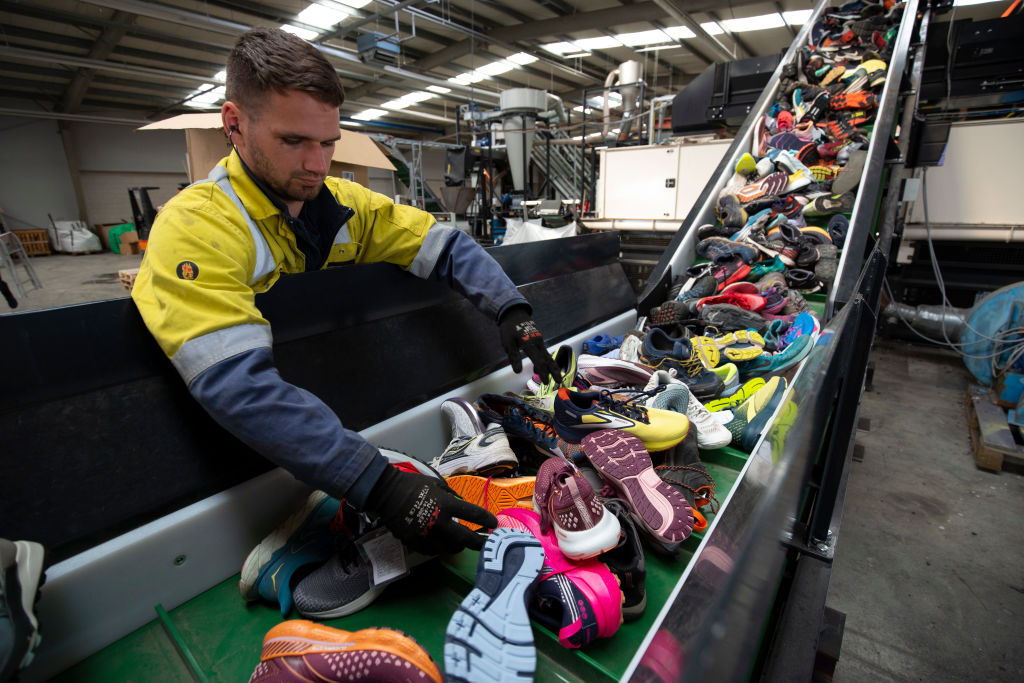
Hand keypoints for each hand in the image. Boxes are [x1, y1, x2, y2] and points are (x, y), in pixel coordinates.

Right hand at [366, 467, 496, 553]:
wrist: (387, 493)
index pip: (474, 515)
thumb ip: (450, 496)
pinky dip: (440, 548)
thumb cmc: (412, 484)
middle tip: (484, 543)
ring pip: (449, 548)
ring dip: (458, 546)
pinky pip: (432, 551)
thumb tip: (460, 504)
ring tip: (461, 543)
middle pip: (466, 539)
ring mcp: (427, 535)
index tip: (494, 523)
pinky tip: (442, 544)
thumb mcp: (436, 483)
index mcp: (446, 504)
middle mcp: (439, 522)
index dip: (487, 520)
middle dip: (478, 542)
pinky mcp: (415, 542)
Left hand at [499, 305, 559, 384]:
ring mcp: (540, 340)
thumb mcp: (507, 343)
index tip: (546, 382)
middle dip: (554, 371)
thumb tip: (518, 372)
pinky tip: (546, 366)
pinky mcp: (539, 339)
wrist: (515, 313)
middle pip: (548, 359)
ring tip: (557, 376)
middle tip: (559, 381)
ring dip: (552, 366)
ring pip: (548, 355)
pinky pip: (544, 351)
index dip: (543, 372)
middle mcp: (537, 342)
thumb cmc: (509, 329)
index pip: (538, 361)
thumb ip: (514, 357)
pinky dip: (547, 360)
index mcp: (529, 343)